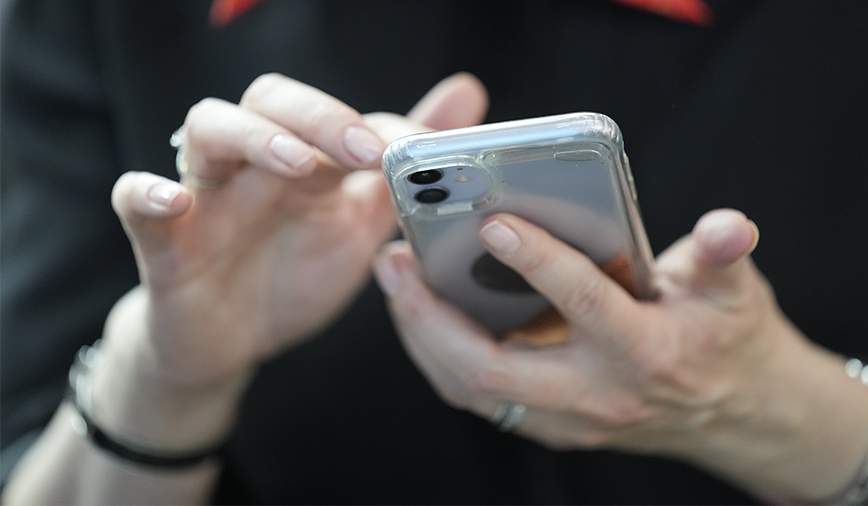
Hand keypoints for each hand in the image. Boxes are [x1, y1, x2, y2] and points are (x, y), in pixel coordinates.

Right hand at [92, 73, 487, 448]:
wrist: (234, 342)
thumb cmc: (294, 272)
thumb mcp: (362, 221)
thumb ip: (405, 167)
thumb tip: (466, 98)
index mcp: (303, 160)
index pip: (331, 114)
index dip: (374, 126)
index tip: (423, 152)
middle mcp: (253, 163)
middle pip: (270, 101)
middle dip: (320, 118)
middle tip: (366, 150)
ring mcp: (206, 194)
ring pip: (209, 128)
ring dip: (254, 138)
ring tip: (298, 164)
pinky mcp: (163, 240)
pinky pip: (136, 201)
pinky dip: (147, 194)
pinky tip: (175, 202)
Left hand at [373, 209, 867, 500]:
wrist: (736, 416)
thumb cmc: (729, 340)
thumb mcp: (736, 292)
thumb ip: (724, 254)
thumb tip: (731, 224)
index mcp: (645, 352)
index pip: (585, 304)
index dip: (538, 262)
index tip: (490, 222)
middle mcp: (597, 396)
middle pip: (493, 369)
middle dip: (432, 316)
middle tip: (395, 257)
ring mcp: (567, 420)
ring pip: (472, 389)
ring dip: (423, 336)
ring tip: (395, 278)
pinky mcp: (548, 425)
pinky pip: (478, 396)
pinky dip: (440, 354)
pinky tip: (420, 311)